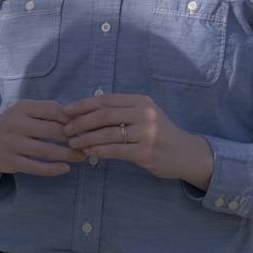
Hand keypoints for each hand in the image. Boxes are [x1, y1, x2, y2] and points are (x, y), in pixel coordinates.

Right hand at [0, 99, 79, 183]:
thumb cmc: (13, 124)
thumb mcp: (25, 111)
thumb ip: (48, 111)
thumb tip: (78, 117)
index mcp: (22, 108)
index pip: (53, 110)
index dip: (71, 119)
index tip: (85, 126)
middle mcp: (15, 124)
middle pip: (52, 131)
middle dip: (73, 138)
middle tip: (88, 143)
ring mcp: (12, 144)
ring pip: (46, 151)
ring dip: (68, 155)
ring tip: (82, 157)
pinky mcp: (11, 162)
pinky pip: (37, 167)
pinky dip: (54, 169)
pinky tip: (66, 168)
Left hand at [63, 93, 214, 188]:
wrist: (186, 153)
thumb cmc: (160, 133)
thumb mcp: (145, 114)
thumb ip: (122, 110)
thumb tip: (86, 111)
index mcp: (141, 101)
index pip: (106, 99)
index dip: (83, 105)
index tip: (66, 111)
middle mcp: (144, 114)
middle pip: (104, 115)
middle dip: (81, 122)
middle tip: (66, 129)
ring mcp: (146, 133)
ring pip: (107, 133)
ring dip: (86, 138)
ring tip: (73, 142)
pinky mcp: (145, 152)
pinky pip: (115, 150)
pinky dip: (98, 150)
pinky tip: (88, 152)